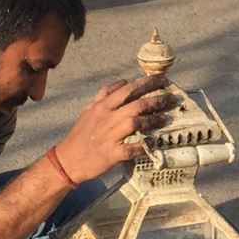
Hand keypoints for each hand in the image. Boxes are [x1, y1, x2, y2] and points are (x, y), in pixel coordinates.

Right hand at [55, 74, 173, 183]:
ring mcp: (109, 135)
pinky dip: (143, 146)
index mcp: (102, 106)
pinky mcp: (111, 153)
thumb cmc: (80, 134)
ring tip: (167, 118)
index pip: (127, 89)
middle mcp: (106, 118)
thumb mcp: (89, 110)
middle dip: (156, 99)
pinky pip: (131, 148)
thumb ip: (104, 95)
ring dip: (153, 120)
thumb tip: (122, 82)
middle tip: (171, 97)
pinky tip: (154, 144)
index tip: (161, 79)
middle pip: (135, 104)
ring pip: (135, 123)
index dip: (146, 83)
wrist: (68, 160)